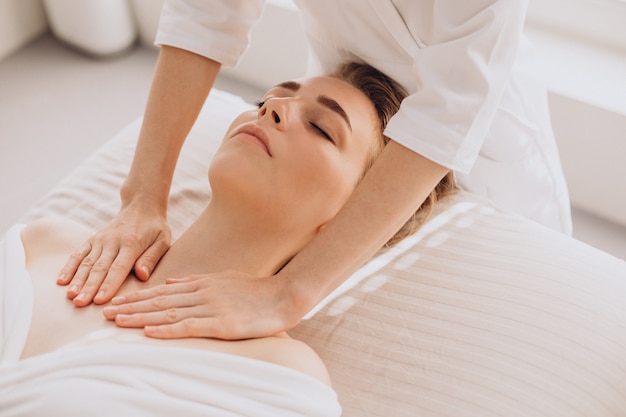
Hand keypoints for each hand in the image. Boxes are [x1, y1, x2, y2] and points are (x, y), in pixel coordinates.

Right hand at [57, 202, 170, 306]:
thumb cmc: (155, 227)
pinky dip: (69, 267)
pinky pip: (79, 254)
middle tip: (80, 303)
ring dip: (77, 280)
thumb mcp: (162, 240)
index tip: (100, 300)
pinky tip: (61, 280)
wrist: (141, 205)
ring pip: (86, 262)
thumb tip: (142, 276)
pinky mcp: (92, 239)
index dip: (109, 284)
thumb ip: (151, 258)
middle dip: (89, 287)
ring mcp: (100, 240)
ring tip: (71, 296)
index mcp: (131, 243)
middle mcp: (113, 241)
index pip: (119, 268)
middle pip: (99, 268)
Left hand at [102, 271, 299, 339]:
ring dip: (141, 318)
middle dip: (131, 307)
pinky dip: (167, 330)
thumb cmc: (255, 290)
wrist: (283, 295)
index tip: (117, 301)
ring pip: (168, 313)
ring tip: (118, 321)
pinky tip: (150, 333)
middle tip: (106, 312)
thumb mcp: (223, 279)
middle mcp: (202, 293)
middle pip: (159, 301)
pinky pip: (189, 326)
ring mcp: (211, 307)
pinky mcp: (222, 323)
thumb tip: (170, 283)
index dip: (138, 297)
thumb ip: (196, 281)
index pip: (162, 292)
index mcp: (202, 283)